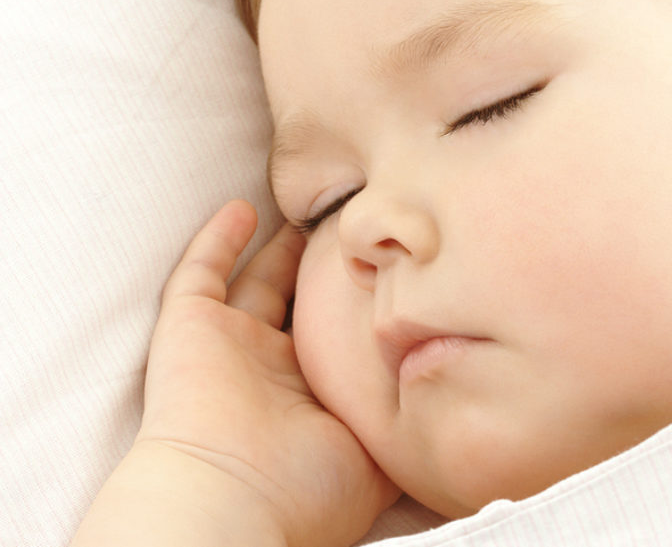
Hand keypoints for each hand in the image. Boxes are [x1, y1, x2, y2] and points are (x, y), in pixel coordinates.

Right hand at [130, 200, 397, 545]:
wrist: (237, 498)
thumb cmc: (311, 487)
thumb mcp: (377, 460)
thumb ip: (404, 425)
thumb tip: (446, 402)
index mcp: (311, 398)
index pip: (337, 342)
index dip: (359, 309)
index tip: (393, 275)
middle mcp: (271, 369)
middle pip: (299, 307)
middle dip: (320, 273)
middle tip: (350, 232)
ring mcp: (229, 345)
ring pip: (255, 282)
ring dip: (274, 249)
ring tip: (302, 213)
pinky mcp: (190, 327)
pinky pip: (200, 271)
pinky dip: (217, 238)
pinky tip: (242, 208)